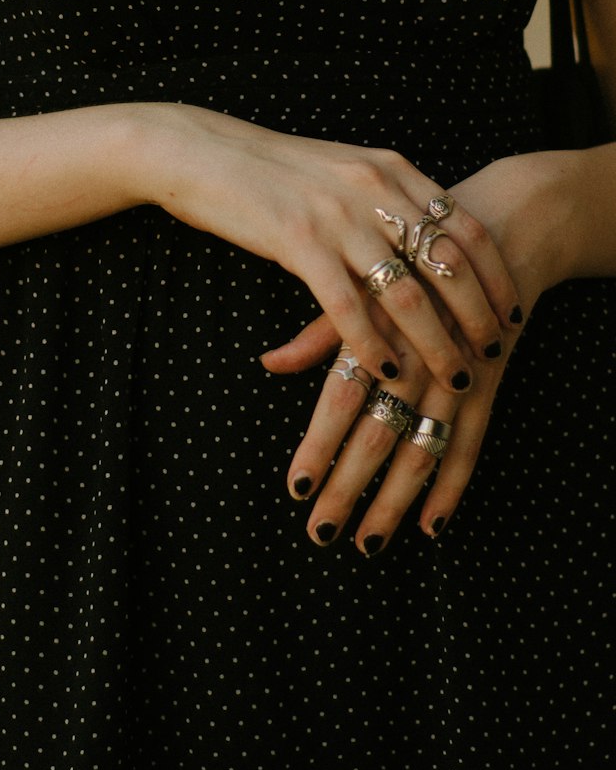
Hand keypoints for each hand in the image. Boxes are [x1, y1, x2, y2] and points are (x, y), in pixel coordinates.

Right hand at [141, 104, 520, 391]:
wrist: (202, 152)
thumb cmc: (267, 168)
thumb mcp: (340, 170)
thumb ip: (382, 195)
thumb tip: (420, 231)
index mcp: (388, 169)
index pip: (464, 226)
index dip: (495, 273)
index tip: (513, 309)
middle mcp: (372, 188)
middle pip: (448, 263)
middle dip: (478, 315)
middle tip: (493, 353)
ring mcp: (336, 215)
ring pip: (407, 293)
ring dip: (435, 343)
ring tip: (452, 377)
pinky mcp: (297, 241)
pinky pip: (347, 306)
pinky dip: (371, 346)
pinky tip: (384, 373)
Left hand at [259, 152, 564, 549]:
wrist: (501, 226)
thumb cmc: (413, 251)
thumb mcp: (363, 278)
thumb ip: (320, 328)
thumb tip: (267, 364)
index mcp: (377, 322)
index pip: (341, 395)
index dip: (320, 444)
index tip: (295, 489)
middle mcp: (417, 351)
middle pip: (378, 432)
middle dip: (347, 487)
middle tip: (320, 534)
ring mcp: (459, 369)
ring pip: (423, 446)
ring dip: (394, 500)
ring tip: (367, 543)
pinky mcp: (492, 379)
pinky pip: (474, 442)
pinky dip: (453, 485)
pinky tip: (431, 527)